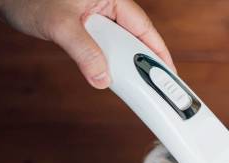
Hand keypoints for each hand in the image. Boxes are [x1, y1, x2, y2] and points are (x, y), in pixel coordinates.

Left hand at [0, 0, 174, 87]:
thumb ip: (84, 51)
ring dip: (123, 65)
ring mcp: (96, 16)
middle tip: (153, 87)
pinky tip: (107, 75)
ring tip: (132, 86)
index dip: (158, 51)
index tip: (169, 74)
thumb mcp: (59, 26)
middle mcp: (107, 4)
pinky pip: (105, 48)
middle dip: (142, 62)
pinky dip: (107, 63)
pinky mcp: (85, 27)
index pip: (143, 26)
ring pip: (120, 45)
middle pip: (135, 38)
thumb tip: (103, 79)